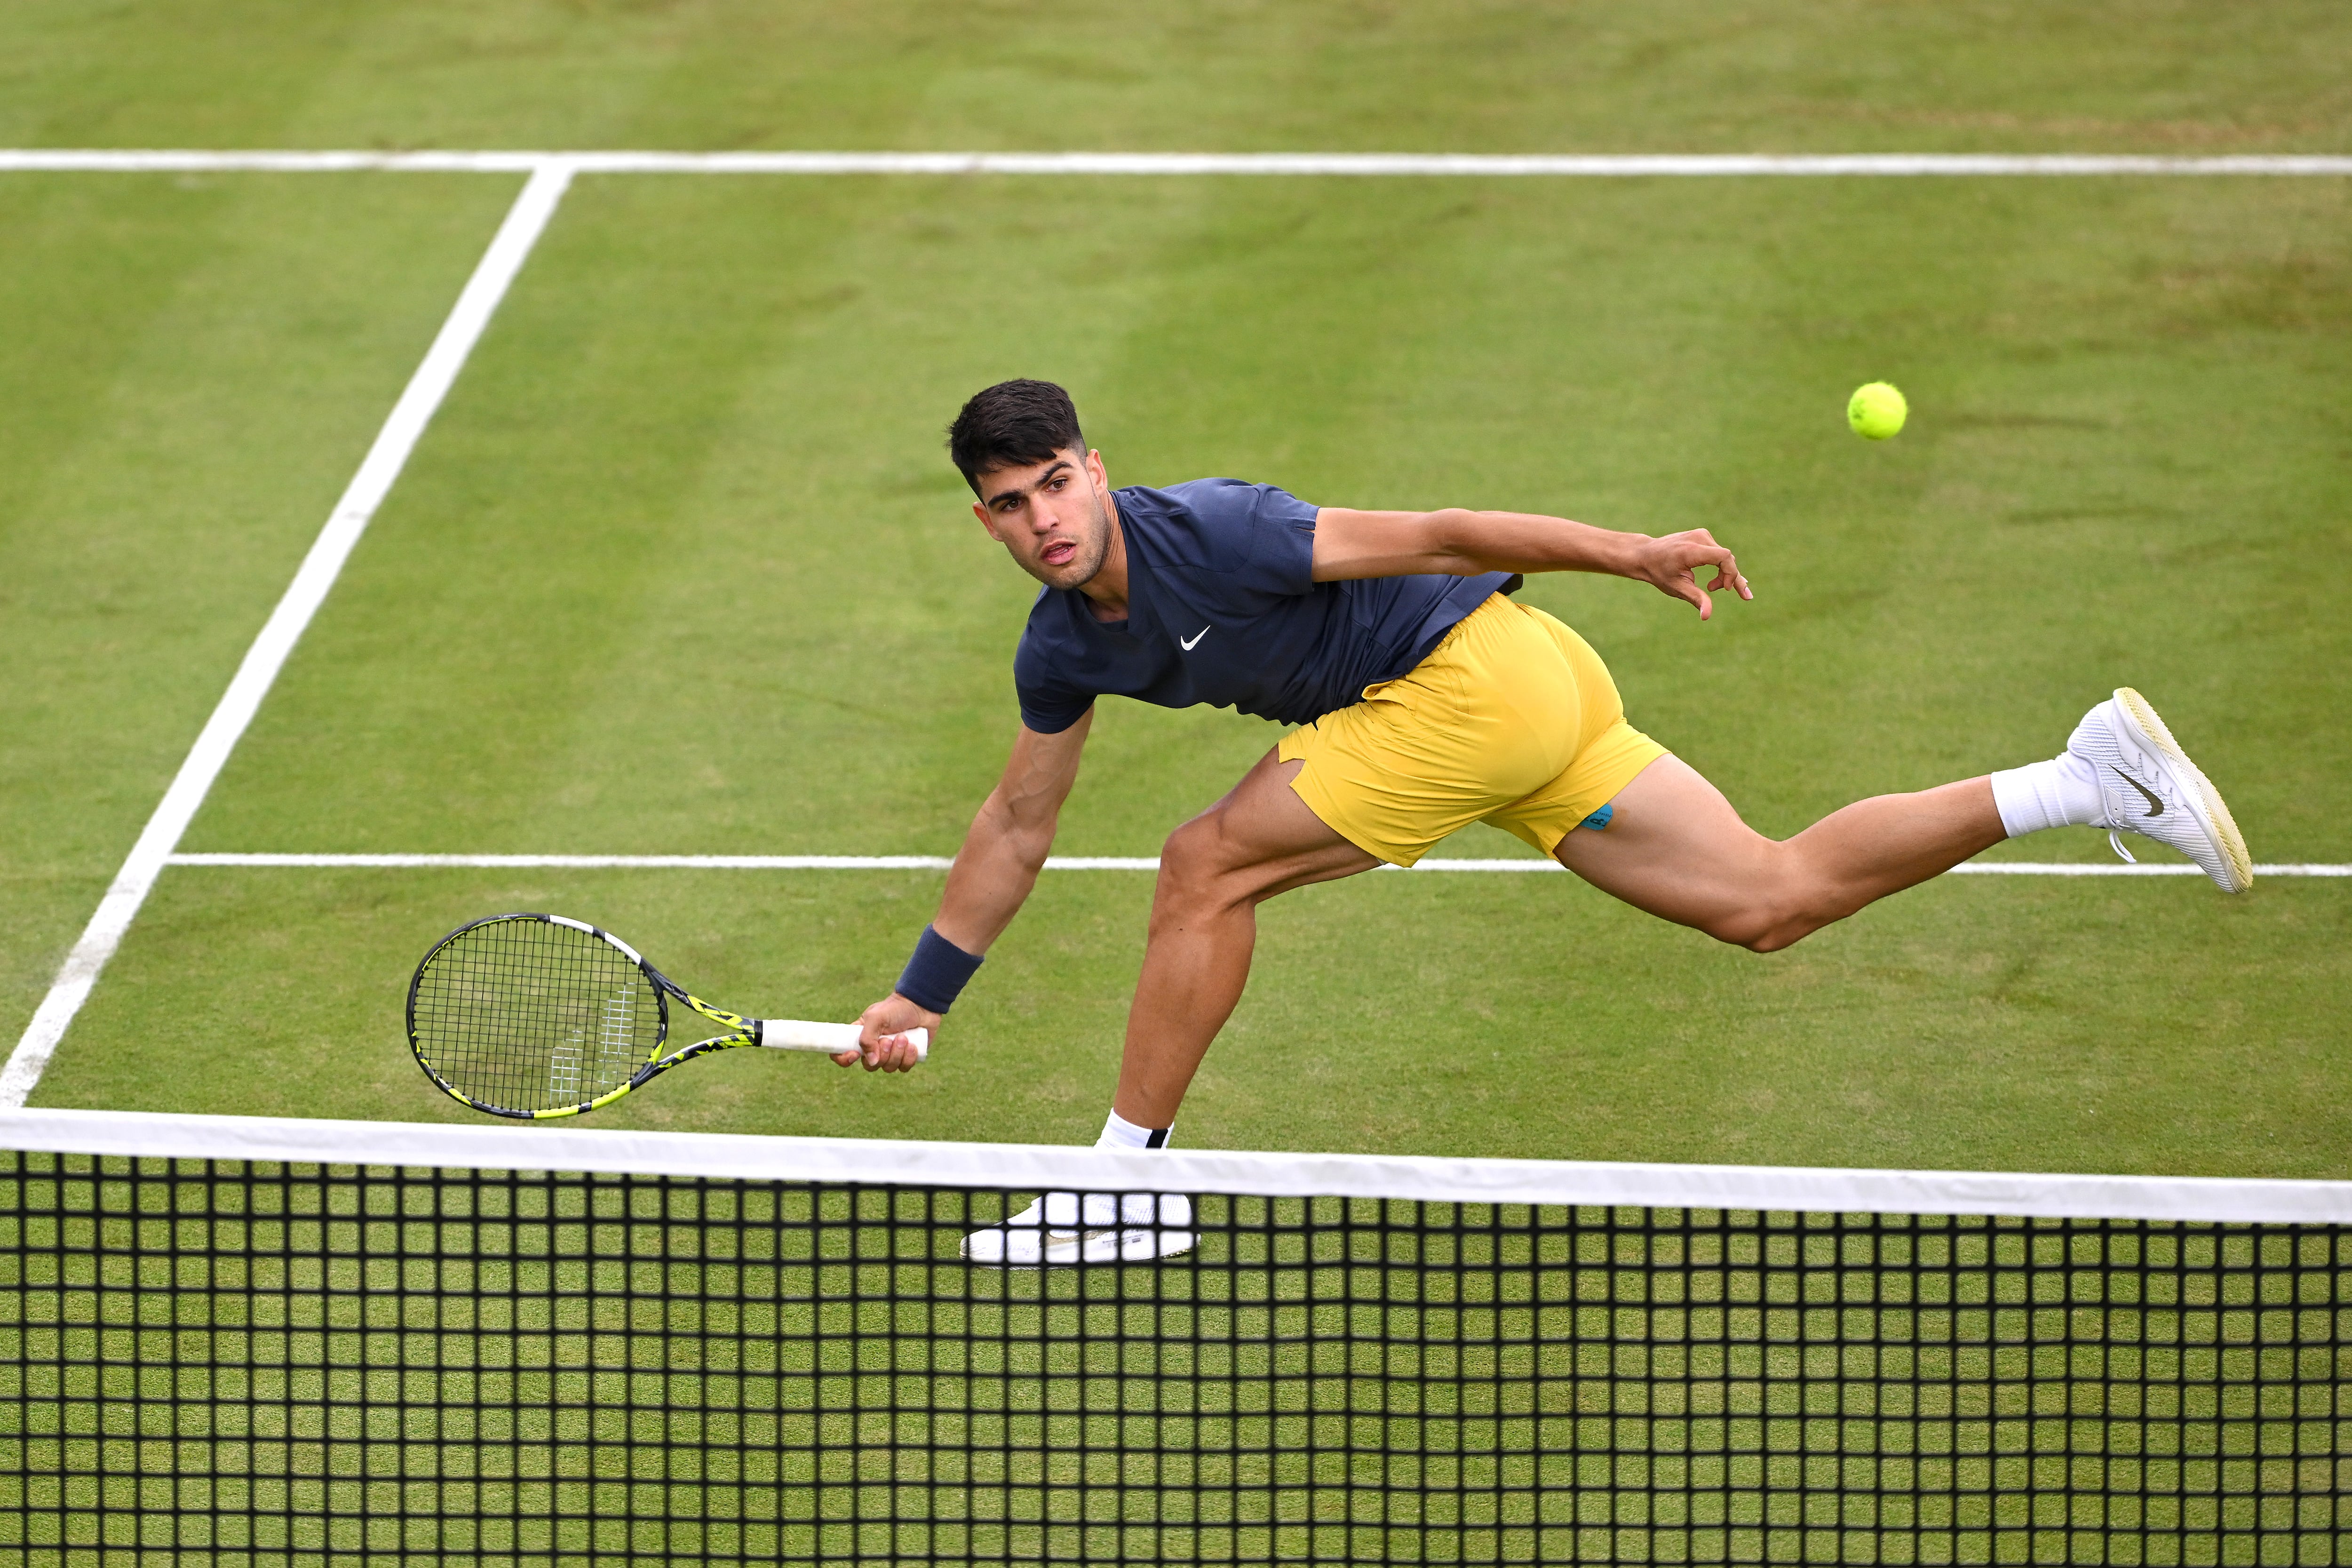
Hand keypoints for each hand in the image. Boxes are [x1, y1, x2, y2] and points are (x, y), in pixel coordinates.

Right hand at [837, 992, 937, 1072]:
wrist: (922, 1005)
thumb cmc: (896, 1008)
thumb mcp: (876, 1017)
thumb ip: (867, 1038)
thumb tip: (871, 1061)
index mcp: (861, 1036)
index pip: (842, 1054)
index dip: (844, 1059)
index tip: (855, 1054)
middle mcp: (874, 1048)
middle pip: (869, 1066)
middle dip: (881, 1054)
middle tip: (889, 1039)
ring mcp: (891, 1054)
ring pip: (888, 1068)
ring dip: (897, 1053)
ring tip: (903, 1037)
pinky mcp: (906, 1057)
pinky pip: (903, 1068)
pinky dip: (908, 1058)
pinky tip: (913, 1045)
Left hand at [1626, 528, 1751, 619]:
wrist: (1645, 555)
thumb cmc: (1659, 572)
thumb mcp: (1676, 588)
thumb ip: (1695, 599)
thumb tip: (1707, 616)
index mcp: (1691, 550)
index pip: (1724, 556)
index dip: (1731, 573)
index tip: (1726, 589)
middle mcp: (1698, 538)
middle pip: (1727, 558)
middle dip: (1732, 578)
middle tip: (1745, 597)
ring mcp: (1701, 534)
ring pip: (1724, 556)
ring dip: (1725, 573)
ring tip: (1715, 588)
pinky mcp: (1702, 536)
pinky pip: (1718, 552)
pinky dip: (1721, 566)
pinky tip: (1724, 580)